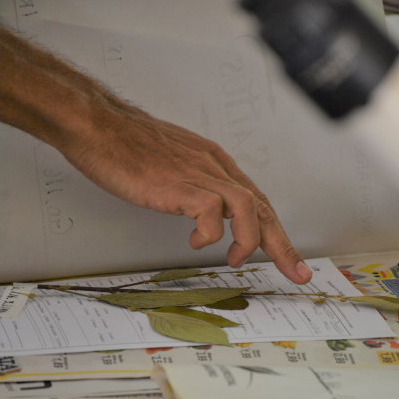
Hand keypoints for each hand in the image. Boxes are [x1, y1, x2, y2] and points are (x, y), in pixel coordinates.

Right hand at [0, 23, 311, 283]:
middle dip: (283, 245)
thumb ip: (195, 185)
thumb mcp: (174, 164)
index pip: (257, 200)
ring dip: (248, 242)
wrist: (101, 126)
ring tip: (235, 260)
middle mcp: (216, 168)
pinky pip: (211, 216)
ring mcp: (201, 175)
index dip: (275, 230)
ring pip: (249, 209)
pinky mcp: (182, 185)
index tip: (288, 255)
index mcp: (216, 164)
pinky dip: (207, 236)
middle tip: (297, 273)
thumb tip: (204, 211)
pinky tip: (193, 241)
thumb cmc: (129, 145)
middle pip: (264, 208)